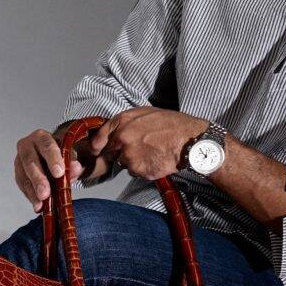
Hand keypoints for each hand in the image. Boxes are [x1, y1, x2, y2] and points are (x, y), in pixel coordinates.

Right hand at [14, 124, 115, 211]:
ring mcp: (19, 161)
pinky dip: (31, 197)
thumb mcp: (70, 156)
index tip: (59, 174)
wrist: (52, 158)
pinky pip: (23, 186)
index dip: (52, 159)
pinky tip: (38, 206)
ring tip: (41, 205)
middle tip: (45, 194)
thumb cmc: (61, 155)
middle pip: (30, 162)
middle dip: (38, 179)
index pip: (46, 145)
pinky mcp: (18, 175)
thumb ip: (73, 161)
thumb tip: (76, 168)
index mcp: (41, 137)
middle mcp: (26, 146)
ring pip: (24, 176)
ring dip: (32, 192)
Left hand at [89, 107, 208, 179]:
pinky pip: (136, 173)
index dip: (98, 145)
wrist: (189, 140)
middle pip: (112, 152)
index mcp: (123, 122)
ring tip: (151, 152)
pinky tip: (155, 160)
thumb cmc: (171, 124)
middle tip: (138, 149)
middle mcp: (123, 139)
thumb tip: (112, 132)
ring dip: (134, 161)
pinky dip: (143, 169)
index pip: (101, 137)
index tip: (96, 149)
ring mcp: (130, 156)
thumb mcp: (145, 112)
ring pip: (125, 164)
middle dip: (120, 152)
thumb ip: (125, 122)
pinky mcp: (139, 170)